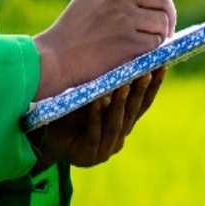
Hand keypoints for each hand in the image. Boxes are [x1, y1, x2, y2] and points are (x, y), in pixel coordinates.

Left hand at [30, 67, 164, 169]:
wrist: (43, 141)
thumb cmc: (68, 115)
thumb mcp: (91, 97)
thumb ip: (107, 85)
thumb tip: (123, 51)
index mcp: (122, 125)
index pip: (143, 104)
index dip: (154, 86)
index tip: (162, 65)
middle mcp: (118, 138)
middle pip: (133, 112)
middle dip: (140, 90)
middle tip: (147, 70)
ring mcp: (104, 149)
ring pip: (116, 122)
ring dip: (121, 102)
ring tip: (124, 83)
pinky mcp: (86, 154)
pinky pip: (94, 131)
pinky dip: (96, 115)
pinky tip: (98, 100)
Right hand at [32, 0, 175, 101]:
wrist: (57, 57)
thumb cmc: (75, 29)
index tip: (159, 5)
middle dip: (169, 12)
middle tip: (166, 27)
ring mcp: (124, 17)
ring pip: (161, 21)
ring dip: (159, 34)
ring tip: (144, 42)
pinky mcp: (129, 41)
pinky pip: (155, 42)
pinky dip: (151, 50)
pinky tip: (136, 52)